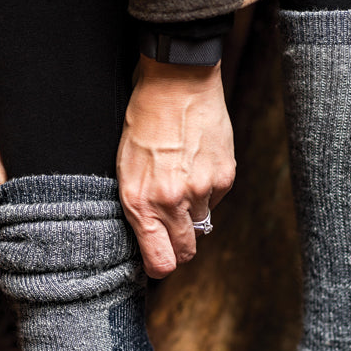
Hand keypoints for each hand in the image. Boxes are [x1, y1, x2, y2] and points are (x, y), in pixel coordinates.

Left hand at [117, 55, 234, 278]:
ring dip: (193, 212)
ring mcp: (202, 190)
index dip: (159, 266)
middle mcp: (172, 202)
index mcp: (140, 203)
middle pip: (185, 251)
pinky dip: (208, 190)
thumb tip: (154, 235)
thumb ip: (139, 206)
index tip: (158, 261)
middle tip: (172, 230)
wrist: (177, 83)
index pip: (160, 262)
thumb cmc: (143, 121)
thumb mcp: (125, 168)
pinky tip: (196, 165)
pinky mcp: (225, 177)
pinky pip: (216, 199)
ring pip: (202, 224)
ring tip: (181, 181)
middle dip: (179, 247)